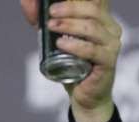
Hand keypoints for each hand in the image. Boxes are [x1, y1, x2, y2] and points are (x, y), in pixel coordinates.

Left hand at [20, 0, 120, 121]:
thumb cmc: (73, 65)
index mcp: (102, 19)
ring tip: (51, 27)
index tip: (53, 4)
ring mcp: (112, 45)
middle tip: (50, 14)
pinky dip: (76, 46)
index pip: (93, 2)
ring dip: (70, 25)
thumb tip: (26, 2)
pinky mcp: (108, 62)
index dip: (74, 1)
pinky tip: (61, 44)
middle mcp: (111, 29)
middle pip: (93, 10)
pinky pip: (92, 50)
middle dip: (69, 8)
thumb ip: (42, 21)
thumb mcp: (54, 38)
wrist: (85, 96)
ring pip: (92, 28)